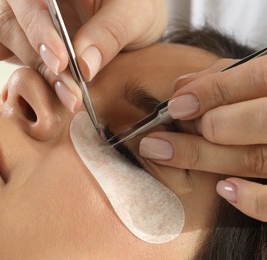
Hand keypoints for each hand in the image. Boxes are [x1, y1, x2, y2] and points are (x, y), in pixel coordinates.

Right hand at [0, 0, 167, 111]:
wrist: (119, 17)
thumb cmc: (128, 9)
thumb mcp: (135, 15)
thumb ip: (110, 33)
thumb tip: (84, 65)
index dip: (38, 30)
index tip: (62, 63)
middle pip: (1, 19)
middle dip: (33, 60)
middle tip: (68, 93)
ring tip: (37, 73)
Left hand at [139, 56, 266, 220]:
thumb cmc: (265, 100)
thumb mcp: (259, 76)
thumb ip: (224, 76)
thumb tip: (181, 87)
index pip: (258, 78)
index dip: (214, 90)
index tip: (176, 104)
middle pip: (258, 121)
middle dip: (211, 123)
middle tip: (176, 124)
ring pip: (255, 158)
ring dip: (204, 157)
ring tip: (162, 152)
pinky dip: (250, 199)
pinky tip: (222, 189)